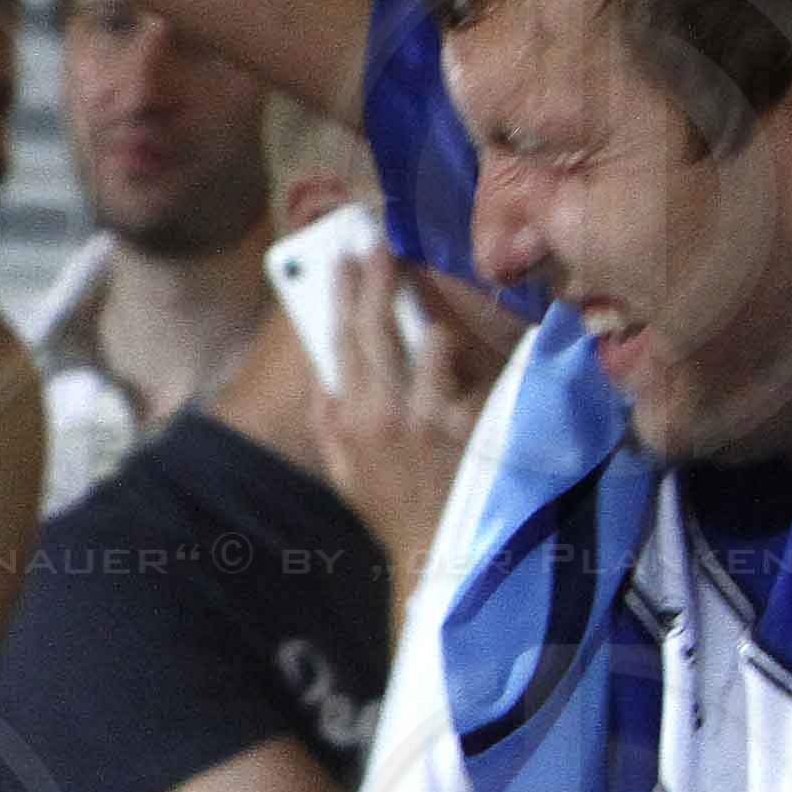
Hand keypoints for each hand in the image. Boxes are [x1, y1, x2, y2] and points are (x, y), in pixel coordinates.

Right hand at [306, 250, 522, 585]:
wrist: (433, 547)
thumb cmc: (383, 504)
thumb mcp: (340, 463)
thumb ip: (329, 413)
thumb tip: (328, 363)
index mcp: (347, 417)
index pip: (340, 342)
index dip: (339, 296)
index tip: (341, 258)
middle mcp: (383, 412)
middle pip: (376, 333)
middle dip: (374, 283)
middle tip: (375, 244)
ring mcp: (426, 419)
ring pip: (422, 349)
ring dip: (416, 310)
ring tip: (408, 274)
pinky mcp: (463, 429)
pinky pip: (459, 379)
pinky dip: (452, 354)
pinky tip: (444, 331)